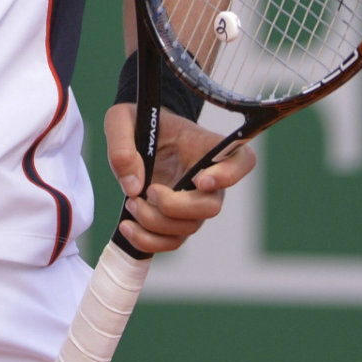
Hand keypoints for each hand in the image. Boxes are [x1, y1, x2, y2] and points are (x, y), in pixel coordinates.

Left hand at [104, 102, 255, 255]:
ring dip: (156, 222)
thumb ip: (122, 144)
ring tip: (131, 203)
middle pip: (211, 206)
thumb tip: (134, 186)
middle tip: (148, 191)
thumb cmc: (137, 123)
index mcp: (204, 146)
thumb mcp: (120, 119)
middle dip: (175, 206)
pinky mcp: (176, 221)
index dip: (231, 174)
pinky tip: (128, 227)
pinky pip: (172, 241)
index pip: (242, 160)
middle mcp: (207, 178)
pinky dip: (148, 241)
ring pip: (189, 227)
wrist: (134, 139)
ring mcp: (194, 203)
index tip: (201, 179)